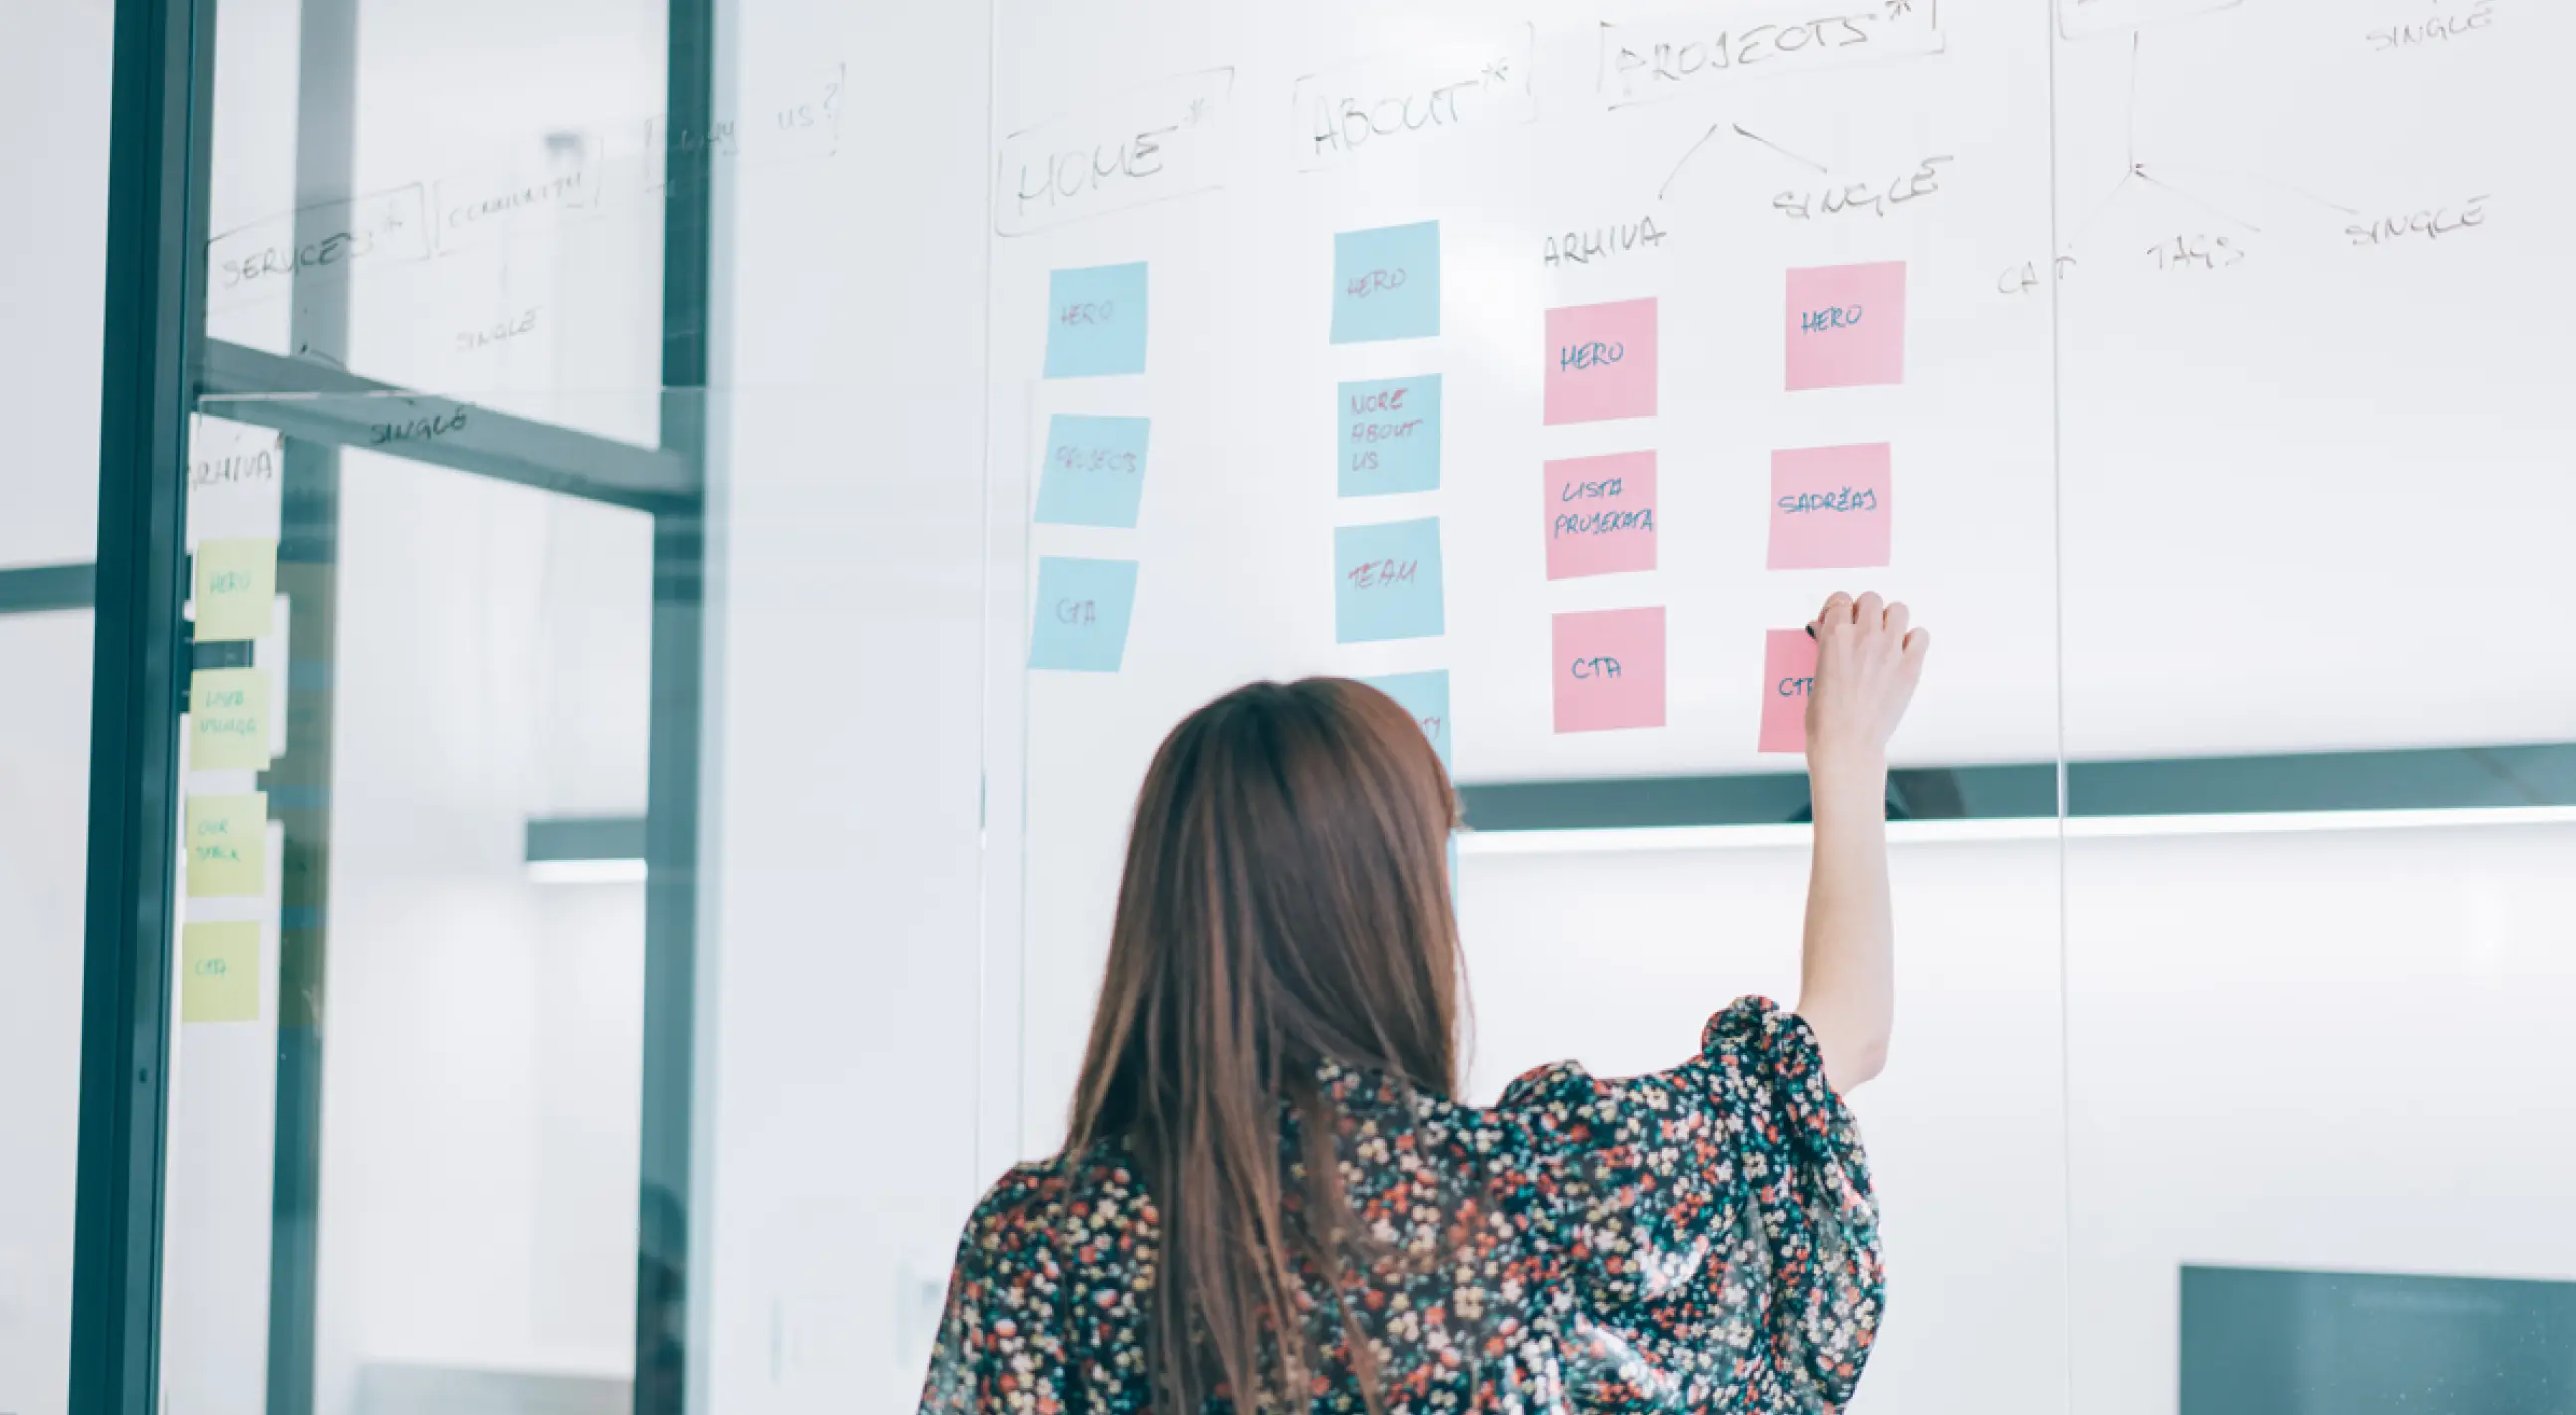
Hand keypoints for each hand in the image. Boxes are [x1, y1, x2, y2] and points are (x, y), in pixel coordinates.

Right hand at [1805, 591, 1927, 777]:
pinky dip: (1912, 639)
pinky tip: (1901, 652)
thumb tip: (1827, 631)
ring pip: (1898, 609)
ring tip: (1883, 637)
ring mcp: (1890, 650)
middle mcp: (1865, 636)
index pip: (1840, 599)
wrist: (1847, 743)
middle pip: (1871, 599)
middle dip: (1863, 611)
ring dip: (1889, 619)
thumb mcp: (1815, 673)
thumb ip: (1825, 646)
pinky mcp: (1909, 667)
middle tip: (1860, 629)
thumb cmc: (1825, 717)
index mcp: (1835, 636)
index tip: (1836, 620)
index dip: (1837, 608)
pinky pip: (1920, 635)